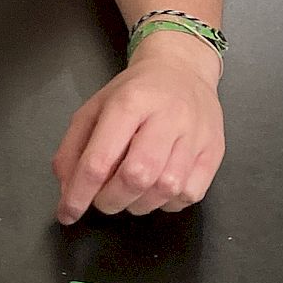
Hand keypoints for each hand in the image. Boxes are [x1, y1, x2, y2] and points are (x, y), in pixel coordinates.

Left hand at [52, 32, 224, 221]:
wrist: (183, 68)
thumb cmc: (134, 94)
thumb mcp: (93, 111)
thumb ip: (72, 151)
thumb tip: (68, 192)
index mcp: (129, 103)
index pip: (99, 160)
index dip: (79, 195)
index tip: (68, 213)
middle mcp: (167, 116)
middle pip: (137, 177)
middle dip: (111, 200)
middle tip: (104, 199)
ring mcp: (196, 134)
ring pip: (166, 189)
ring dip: (139, 204)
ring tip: (130, 192)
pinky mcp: (215, 150)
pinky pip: (190, 193)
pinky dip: (168, 202)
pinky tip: (157, 189)